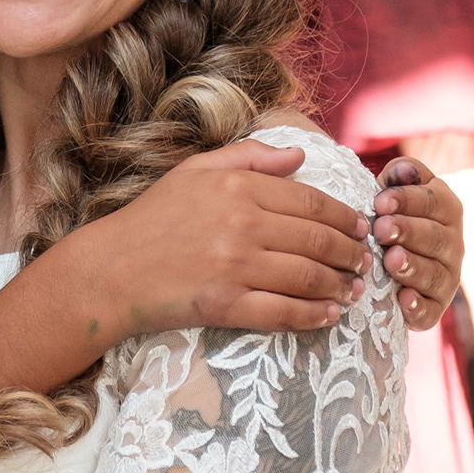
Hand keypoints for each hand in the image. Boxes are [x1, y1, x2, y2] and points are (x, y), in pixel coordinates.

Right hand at [80, 137, 372, 337]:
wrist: (109, 270)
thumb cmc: (152, 217)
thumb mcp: (196, 170)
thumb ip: (251, 157)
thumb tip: (300, 156)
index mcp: (237, 187)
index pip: (310, 200)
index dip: (343, 217)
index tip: (360, 229)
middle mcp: (241, 224)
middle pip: (317, 240)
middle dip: (350, 253)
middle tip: (364, 262)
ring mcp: (234, 266)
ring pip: (308, 277)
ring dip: (339, 286)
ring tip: (353, 290)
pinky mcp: (225, 305)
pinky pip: (283, 312)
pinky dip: (313, 316)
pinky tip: (328, 316)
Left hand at [370, 159, 464, 332]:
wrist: (395, 258)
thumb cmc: (392, 215)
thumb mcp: (397, 190)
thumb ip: (402, 175)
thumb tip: (402, 171)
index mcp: (446, 208)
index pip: (433, 202)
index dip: (407, 201)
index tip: (380, 202)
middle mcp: (453, 243)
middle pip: (434, 237)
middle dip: (408, 232)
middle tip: (381, 229)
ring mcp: (447, 277)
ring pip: (434, 273)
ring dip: (413, 267)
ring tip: (391, 260)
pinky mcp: (435, 307)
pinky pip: (431, 310)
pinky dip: (418, 306)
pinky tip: (403, 299)